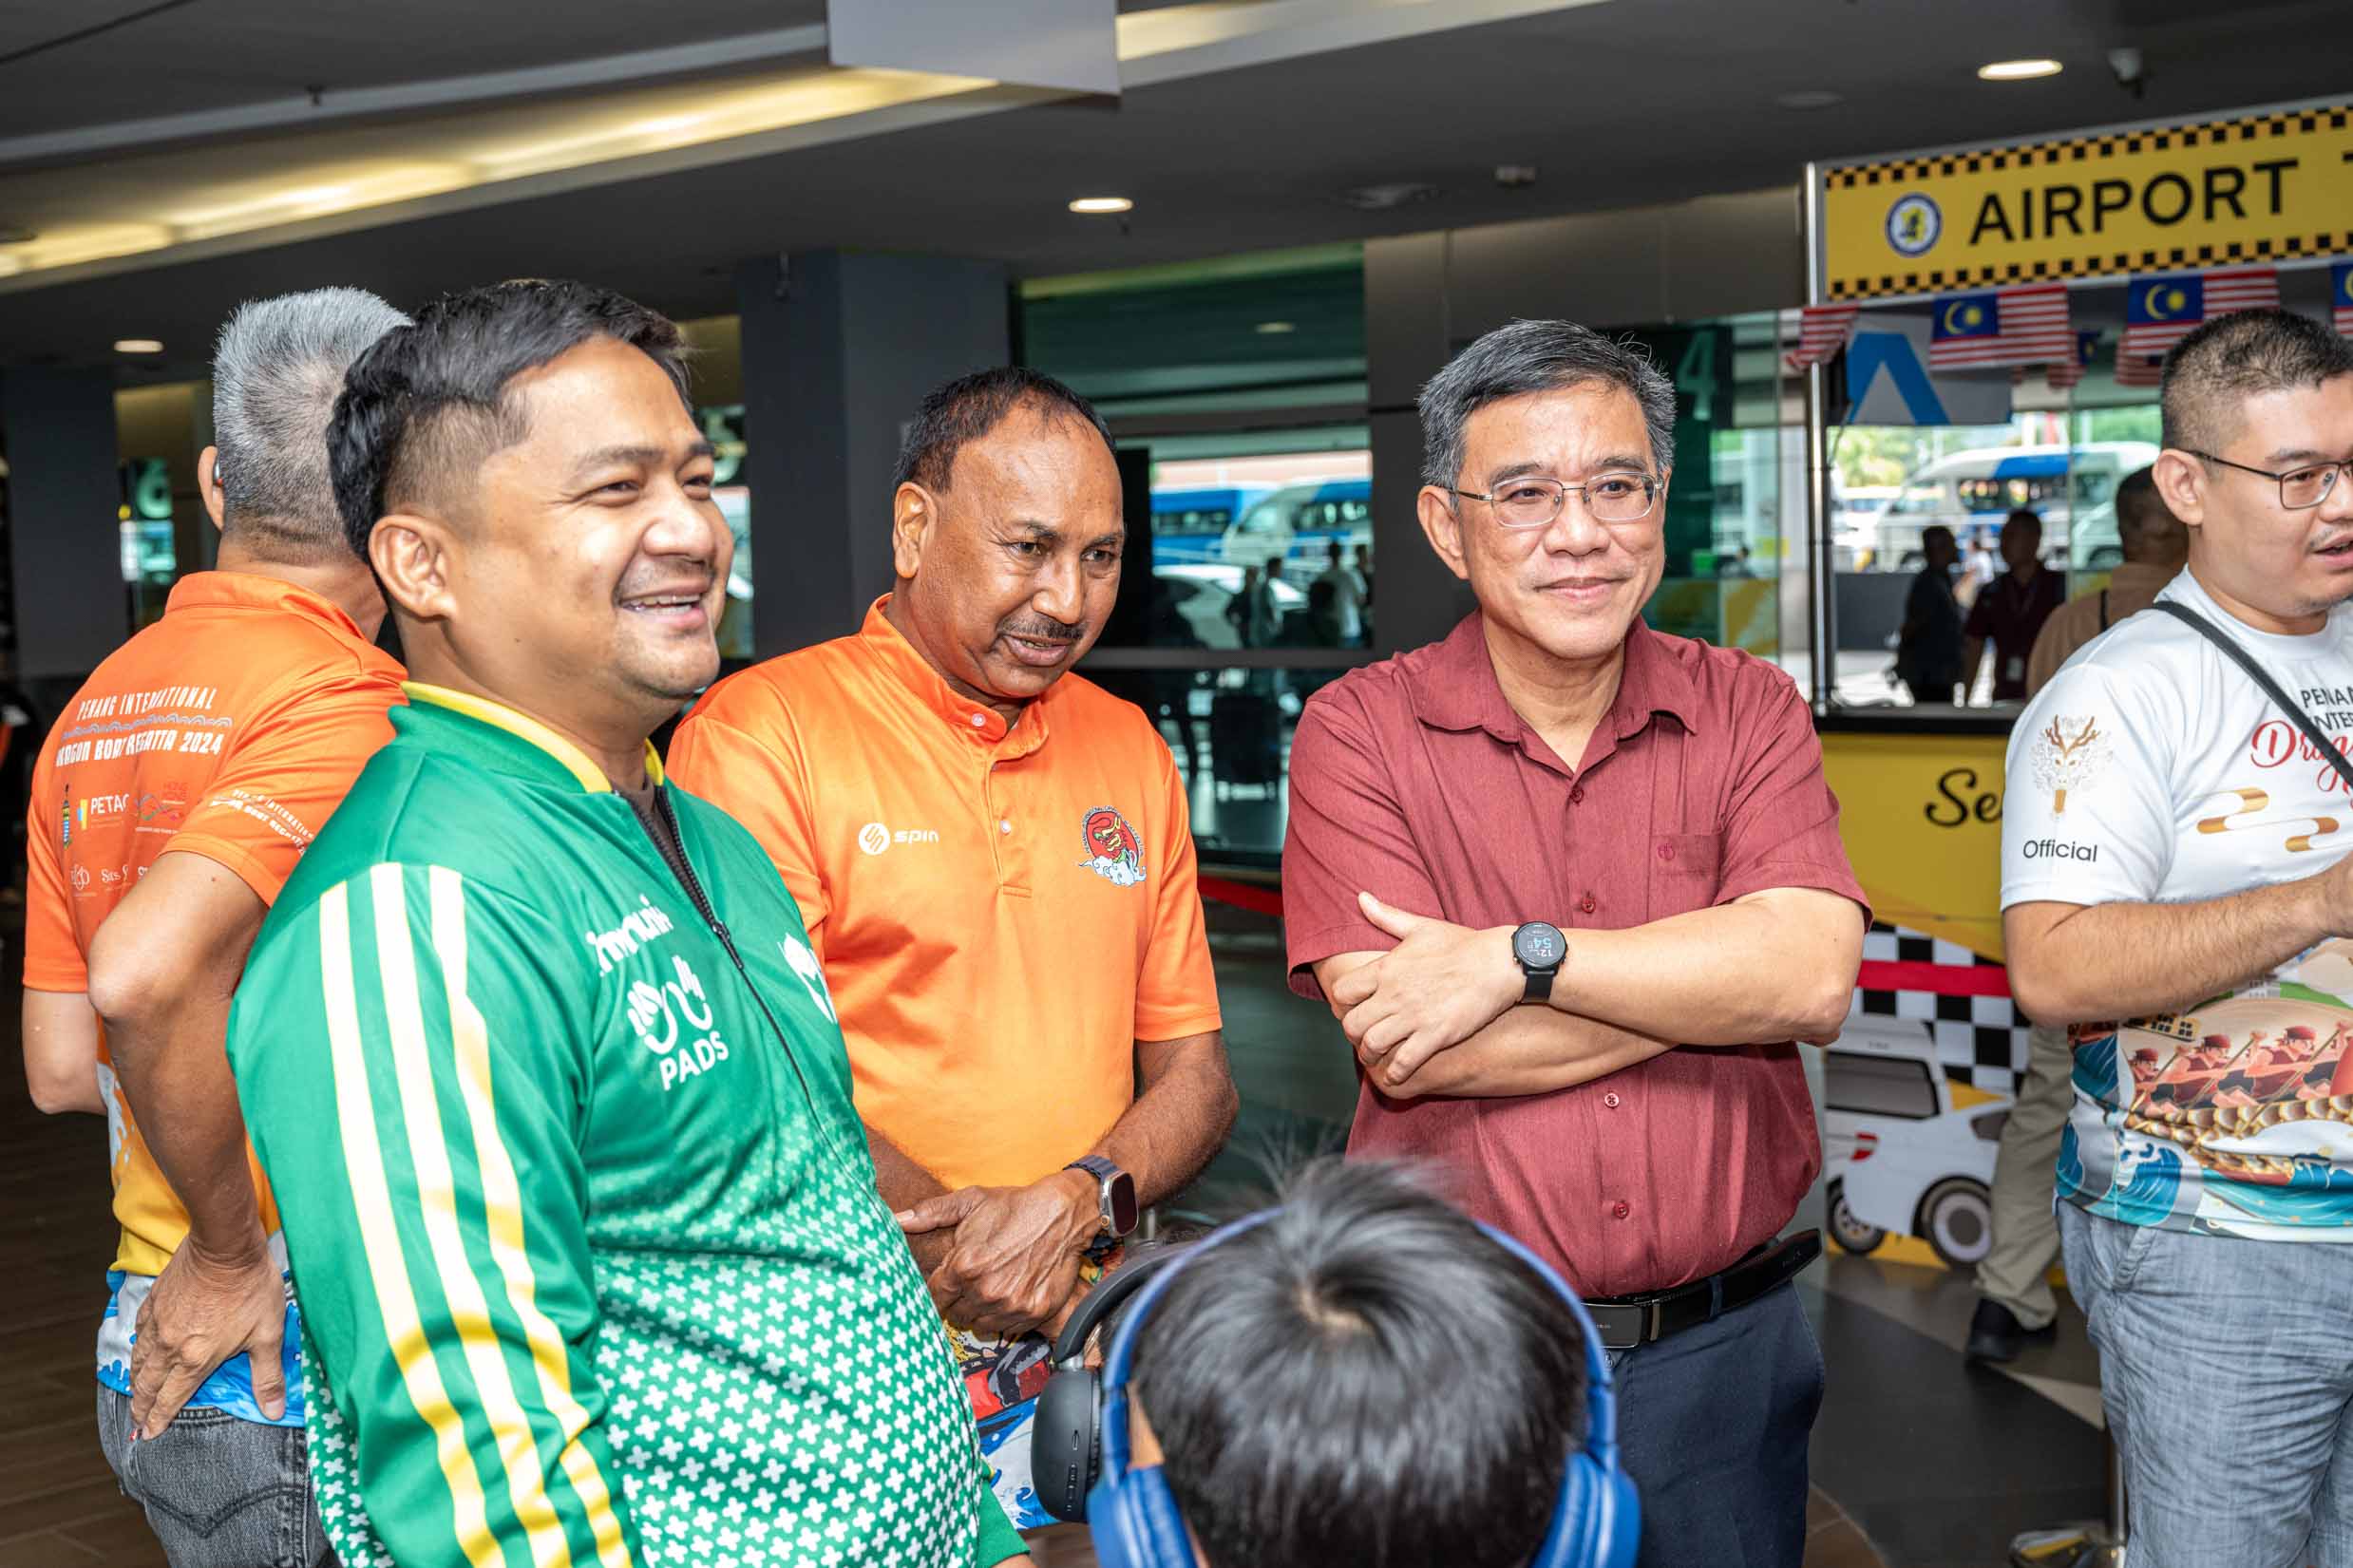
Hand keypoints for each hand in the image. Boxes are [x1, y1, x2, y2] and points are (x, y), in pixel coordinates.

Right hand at [128, 1231, 285, 1438]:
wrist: (225, 1248)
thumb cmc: (251, 1289)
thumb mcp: (268, 1335)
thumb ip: (267, 1376)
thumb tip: (273, 1411)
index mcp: (197, 1359)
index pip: (171, 1399)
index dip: (159, 1420)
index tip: (148, 1435)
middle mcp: (171, 1346)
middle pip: (148, 1384)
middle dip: (141, 1407)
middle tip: (136, 1422)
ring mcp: (158, 1323)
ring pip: (139, 1361)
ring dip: (136, 1381)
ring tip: (135, 1394)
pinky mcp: (154, 1301)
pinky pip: (138, 1332)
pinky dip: (136, 1348)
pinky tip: (138, 1350)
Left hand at [897, 1171, 1097, 1338]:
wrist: (1062, 1214)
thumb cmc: (1014, 1206)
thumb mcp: (971, 1201)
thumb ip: (931, 1213)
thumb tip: (897, 1220)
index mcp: (964, 1266)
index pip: (934, 1296)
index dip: (938, 1289)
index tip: (945, 1284)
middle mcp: (984, 1290)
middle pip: (955, 1313)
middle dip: (959, 1299)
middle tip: (971, 1283)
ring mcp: (1010, 1305)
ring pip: (979, 1323)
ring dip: (981, 1310)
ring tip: (992, 1287)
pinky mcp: (1032, 1312)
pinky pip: (1007, 1327)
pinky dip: (1005, 1316)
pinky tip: (1011, 1293)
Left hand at [1329, 893, 1520, 1087]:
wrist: (1500, 964)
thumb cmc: (1462, 944)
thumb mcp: (1421, 926)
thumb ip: (1387, 916)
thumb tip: (1361, 897)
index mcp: (1386, 968)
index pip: (1341, 992)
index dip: (1343, 1003)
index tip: (1353, 1007)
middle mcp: (1394, 994)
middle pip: (1351, 1024)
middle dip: (1352, 1033)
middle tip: (1362, 1035)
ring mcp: (1414, 1017)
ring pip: (1371, 1045)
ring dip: (1369, 1054)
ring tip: (1376, 1055)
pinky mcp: (1435, 1036)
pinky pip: (1403, 1063)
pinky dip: (1394, 1072)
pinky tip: (1396, 1072)